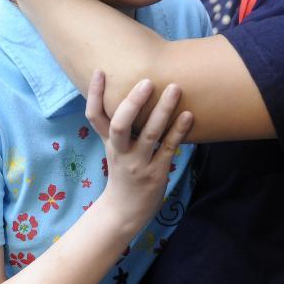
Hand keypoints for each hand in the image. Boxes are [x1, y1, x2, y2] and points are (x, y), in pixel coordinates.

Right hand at [86, 71, 193, 230]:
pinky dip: (179, 131)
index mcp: (109, 143)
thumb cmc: (123, 173)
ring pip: (149, 134)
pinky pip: (168, 148)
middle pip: (119, 125)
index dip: (95, 95)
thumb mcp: (114, 150)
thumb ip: (118, 127)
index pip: (94, 117)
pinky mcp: (157, 172)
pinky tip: (189, 115)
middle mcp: (121, 152)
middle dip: (132, 103)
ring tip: (175, 88)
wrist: (125, 212)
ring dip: (162, 110)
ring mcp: (139, 163)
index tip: (99, 71)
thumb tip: (129, 93)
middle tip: (147, 81)